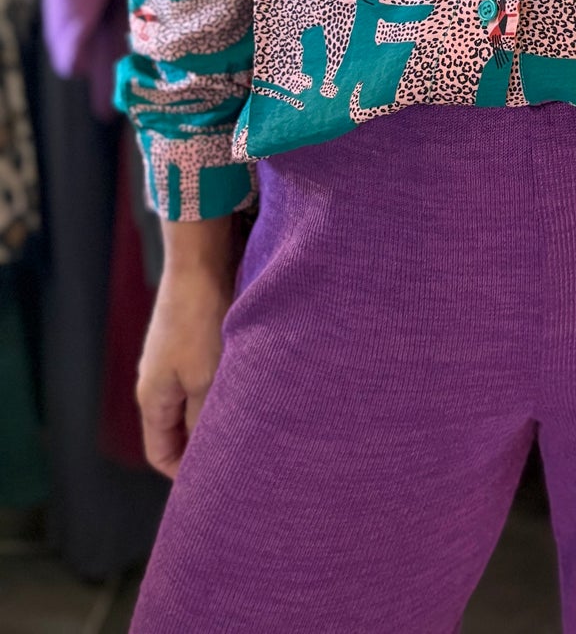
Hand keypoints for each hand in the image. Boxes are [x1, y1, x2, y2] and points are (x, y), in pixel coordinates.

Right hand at [136, 221, 237, 477]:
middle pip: (178, 428)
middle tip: (245, 455)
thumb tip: (208, 456)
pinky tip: (254, 382)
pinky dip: (226, 383)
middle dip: (206, 443)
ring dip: (221, 410)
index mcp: (152, 398)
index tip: (218, 485)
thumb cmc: (201, 319)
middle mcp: (159, 380)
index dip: (185, 474)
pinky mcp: (193, 334)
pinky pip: (207, 372)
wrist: (202, 258)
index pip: (160, 454)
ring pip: (196, 399)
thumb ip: (204, 421)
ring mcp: (175, 356)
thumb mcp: (205, 379)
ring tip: (256, 420)